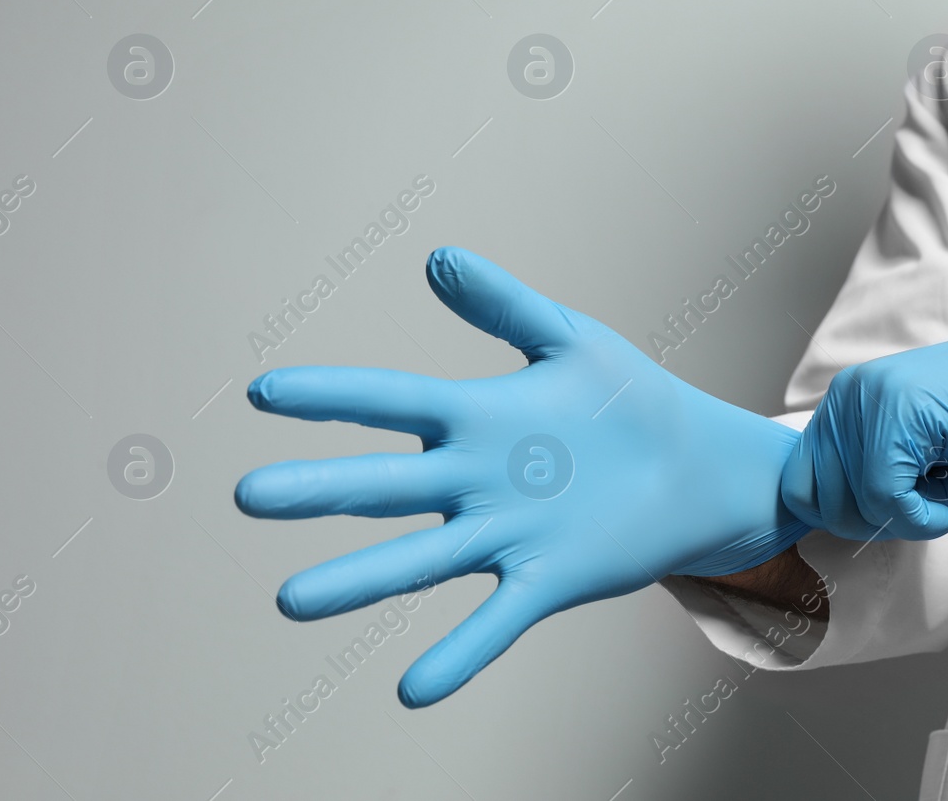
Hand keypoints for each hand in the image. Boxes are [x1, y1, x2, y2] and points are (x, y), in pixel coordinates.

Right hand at [236, 248, 807, 707]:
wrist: (698, 468)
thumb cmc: (628, 399)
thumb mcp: (568, 340)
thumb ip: (504, 304)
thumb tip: (437, 256)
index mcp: (477, 417)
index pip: (391, 402)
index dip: (331, 396)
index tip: (263, 393)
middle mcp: (475, 481)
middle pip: (385, 486)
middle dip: (318, 491)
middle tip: (248, 497)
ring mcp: (505, 534)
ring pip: (419, 561)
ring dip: (358, 582)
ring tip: (291, 602)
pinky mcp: (545, 579)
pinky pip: (494, 621)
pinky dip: (457, 655)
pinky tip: (412, 690)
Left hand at [782, 296, 947, 540]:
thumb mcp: (921, 456)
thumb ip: (874, 478)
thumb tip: (841, 518)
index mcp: (848, 401)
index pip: (801, 482)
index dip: (843, 517)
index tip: (891, 517)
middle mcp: (849, 394)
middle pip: (821, 499)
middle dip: (871, 523)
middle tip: (919, 510)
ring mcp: (871, 399)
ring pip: (852, 502)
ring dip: (900, 519)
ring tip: (941, 490)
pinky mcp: (899, 414)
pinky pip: (884, 498)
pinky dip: (919, 519)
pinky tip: (945, 506)